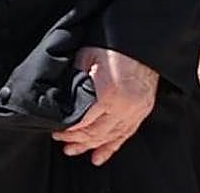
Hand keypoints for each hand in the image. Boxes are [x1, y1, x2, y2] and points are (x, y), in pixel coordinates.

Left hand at [52, 46, 158, 165]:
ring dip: (91, 146)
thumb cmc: (112, 45)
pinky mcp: (142, 111)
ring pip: (110, 137)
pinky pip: (125, 135)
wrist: (142, 42)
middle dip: (77, 140)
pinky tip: (99, 157)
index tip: (56, 131)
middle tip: (60, 141)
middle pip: (97, 133)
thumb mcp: (87, 58)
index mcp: (108, 93)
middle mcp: (124, 107)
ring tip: (73, 150)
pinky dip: (111, 147)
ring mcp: (136, 111)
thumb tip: (62, 98)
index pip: (85, 121)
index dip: (69, 130)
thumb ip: (76, 80)